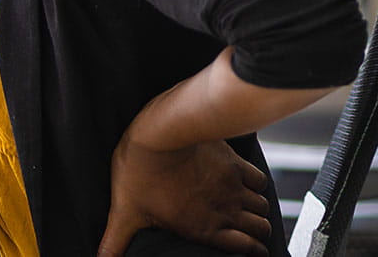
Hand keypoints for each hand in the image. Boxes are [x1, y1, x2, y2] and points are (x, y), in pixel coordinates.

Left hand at [97, 132, 272, 256]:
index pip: (246, 248)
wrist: (160, 133)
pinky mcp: (234, 163)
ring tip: (248, 211)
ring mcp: (232, 186)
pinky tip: (247, 184)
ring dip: (257, 211)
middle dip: (259, 233)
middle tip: (252, 233)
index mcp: (203, 228)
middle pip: (260, 228)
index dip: (254, 252)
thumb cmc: (140, 172)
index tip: (254, 251)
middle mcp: (225, 210)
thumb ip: (116, 241)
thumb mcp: (125, 212)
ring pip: (261, 206)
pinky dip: (257, 186)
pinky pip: (259, 180)